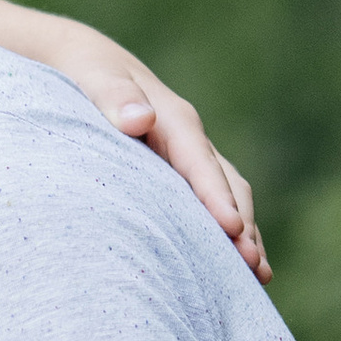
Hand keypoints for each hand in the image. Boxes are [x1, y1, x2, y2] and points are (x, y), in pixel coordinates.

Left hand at [43, 30, 267, 282]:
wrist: (84, 62)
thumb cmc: (85, 72)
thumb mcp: (93, 75)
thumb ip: (113, 96)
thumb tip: (141, 120)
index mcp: (172, 119)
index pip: (198, 161)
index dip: (215, 195)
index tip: (231, 228)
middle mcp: (189, 141)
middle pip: (224, 185)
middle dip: (241, 224)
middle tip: (252, 266)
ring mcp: (188, 160)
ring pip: (227, 197)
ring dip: (243, 234)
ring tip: (257, 277)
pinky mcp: (180, 175)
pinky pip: (212, 204)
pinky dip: (229, 233)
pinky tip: (239, 268)